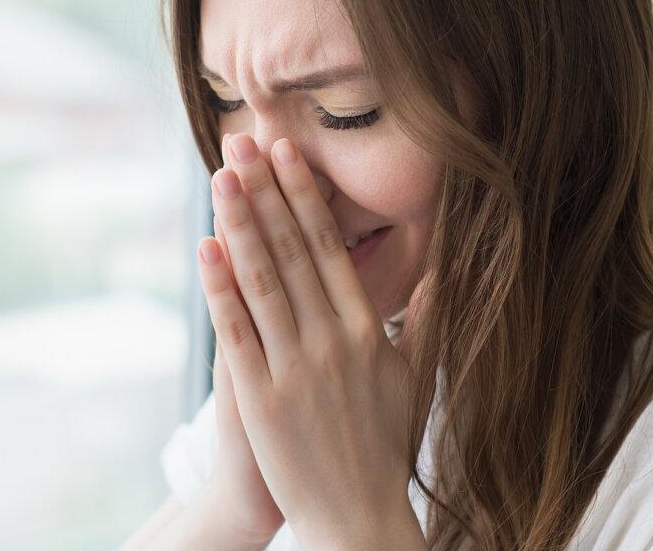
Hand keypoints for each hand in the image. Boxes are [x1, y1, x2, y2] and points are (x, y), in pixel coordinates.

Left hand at [196, 132, 423, 548]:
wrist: (358, 516)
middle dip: (265, 191)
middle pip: (292, 251)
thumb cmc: (383, 443)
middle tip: (242, 140)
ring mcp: (295, 368)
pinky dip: (220, 287)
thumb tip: (447, 269)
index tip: (287, 152)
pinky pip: (237, 331)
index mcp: (368, 331)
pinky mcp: (261, 398)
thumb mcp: (416, 378)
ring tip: (221, 176)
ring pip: (263, 280)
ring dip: (239, 223)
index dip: (304, 197)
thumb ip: (427, 318)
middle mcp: (333, 341)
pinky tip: (205, 247)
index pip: (330, 248)